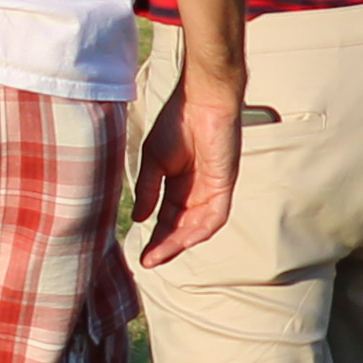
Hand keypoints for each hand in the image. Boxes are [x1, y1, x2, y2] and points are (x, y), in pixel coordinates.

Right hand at [126, 72, 241, 266]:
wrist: (200, 100)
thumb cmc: (177, 122)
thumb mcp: (153, 160)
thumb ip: (147, 189)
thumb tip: (139, 219)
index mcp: (178, 184)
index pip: (167, 218)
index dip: (155, 236)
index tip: (141, 255)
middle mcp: (196, 191)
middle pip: (181, 227)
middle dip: (165, 245)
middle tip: (149, 262)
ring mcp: (211, 189)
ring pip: (197, 226)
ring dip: (179, 242)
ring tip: (160, 255)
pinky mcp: (224, 185)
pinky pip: (214, 216)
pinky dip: (199, 230)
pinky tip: (182, 239)